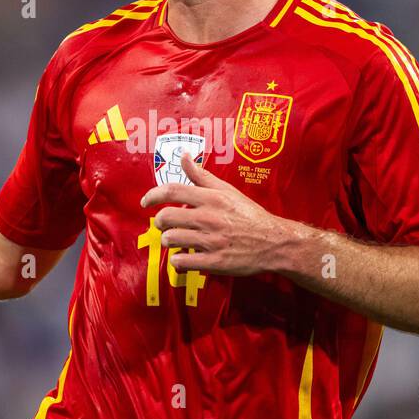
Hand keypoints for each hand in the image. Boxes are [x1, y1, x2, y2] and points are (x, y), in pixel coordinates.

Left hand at [139, 151, 298, 276]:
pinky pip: (181, 262)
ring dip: (168, 241)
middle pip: (165, 218)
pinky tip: (184, 257)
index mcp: (211, 198)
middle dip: (160, 223)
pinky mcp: (214, 262)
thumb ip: (202, 176)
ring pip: (170, 239)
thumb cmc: (249, 215)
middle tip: (166, 225)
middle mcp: (209, 218)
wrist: (274, 242)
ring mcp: (211, 241)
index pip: (172, 190)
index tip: (145, 202)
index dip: (152, 195)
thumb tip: (184, 156)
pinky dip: (177, 261)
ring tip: (177, 241)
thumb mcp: (227, 191)